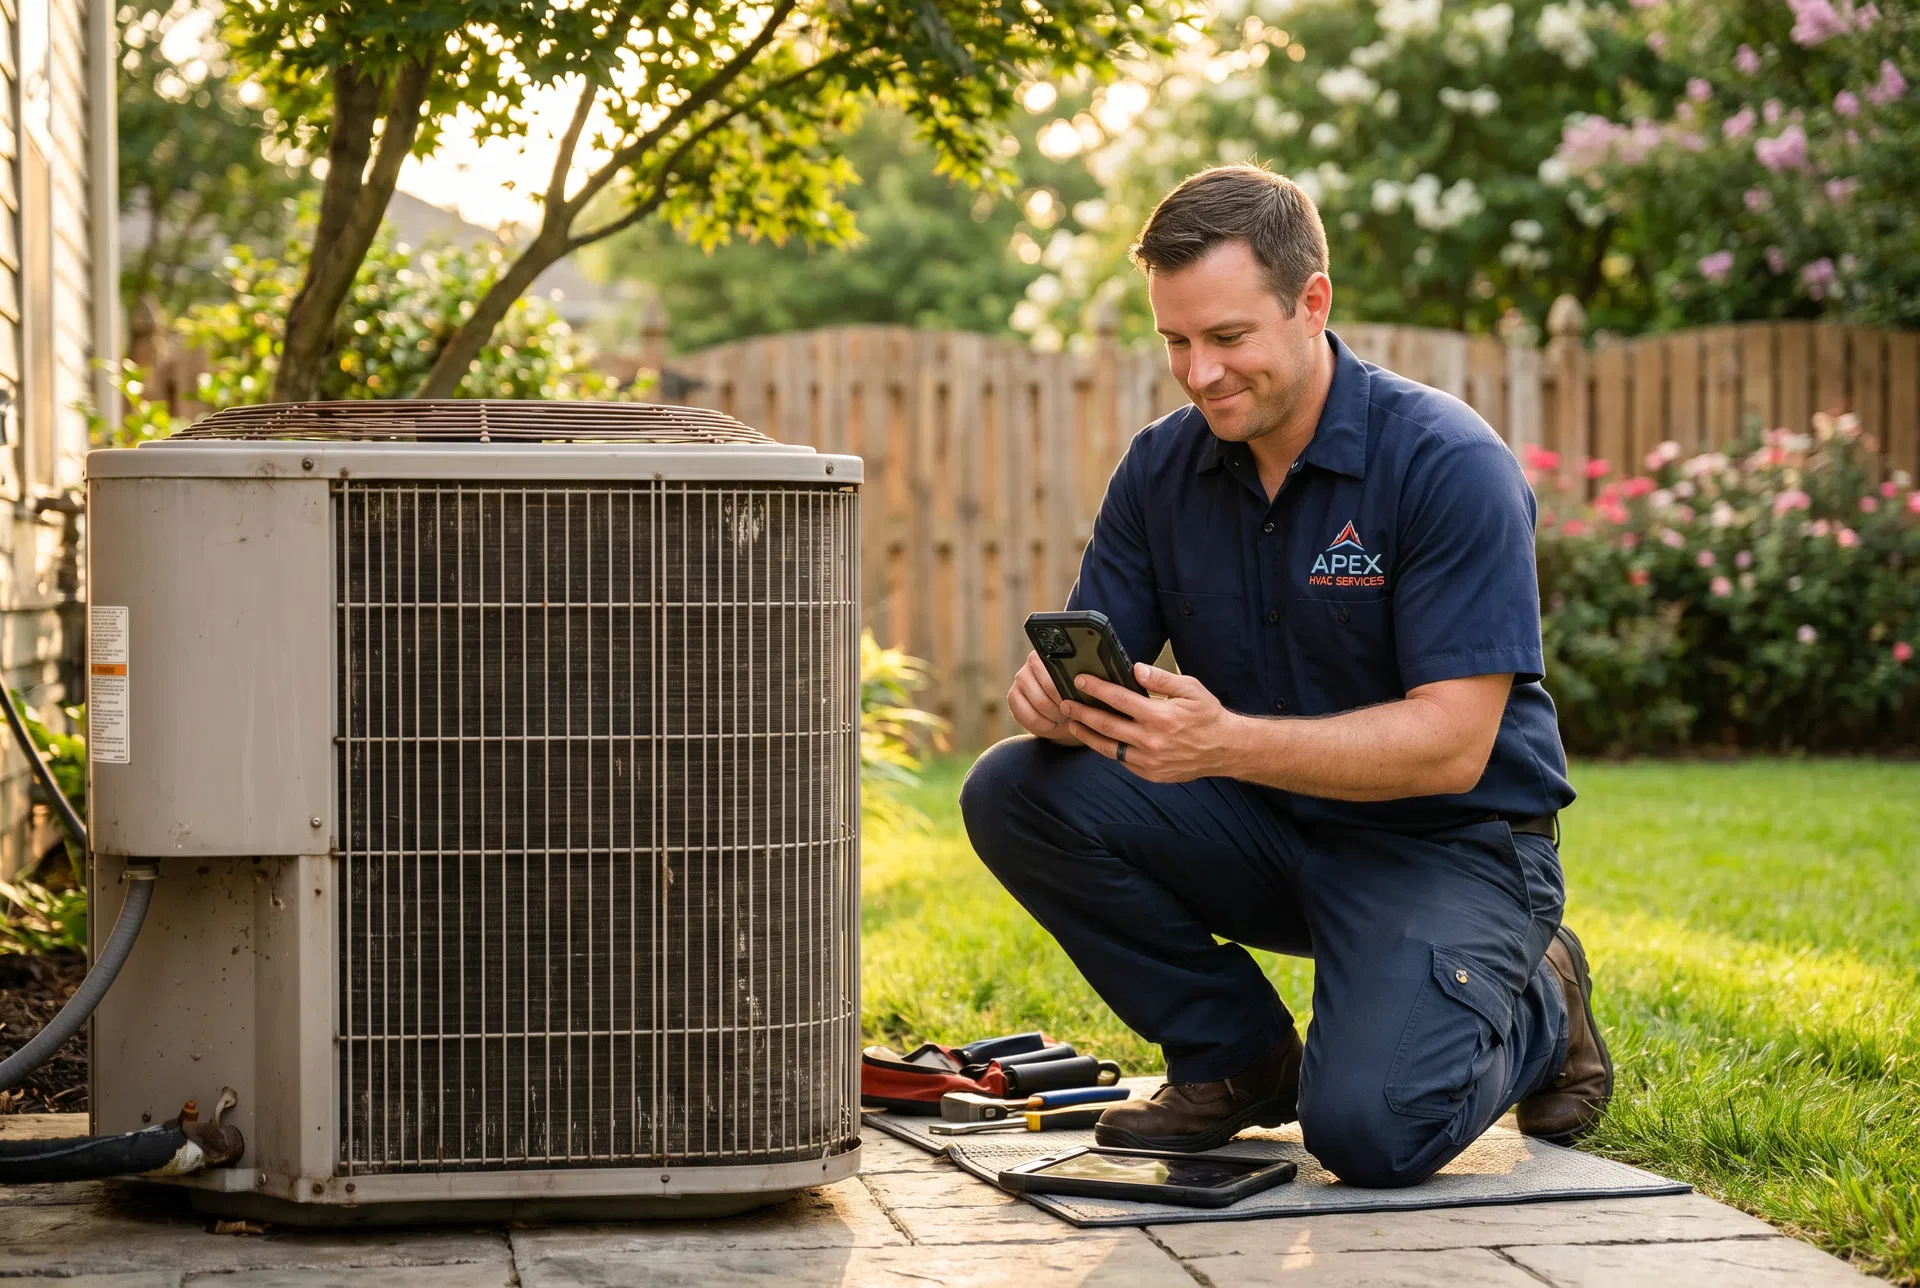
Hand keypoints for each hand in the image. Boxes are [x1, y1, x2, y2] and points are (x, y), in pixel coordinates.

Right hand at [1006, 651, 1078, 744]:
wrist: (1063, 714)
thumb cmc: (1077, 699)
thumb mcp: (1084, 690)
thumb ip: (1085, 683)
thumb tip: (1089, 681)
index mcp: (1053, 655)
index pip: (1060, 672)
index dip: (1070, 692)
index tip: (1079, 702)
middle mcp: (1032, 663)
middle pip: (1050, 688)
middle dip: (1065, 706)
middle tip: (1072, 713)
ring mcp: (1020, 679)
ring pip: (1040, 703)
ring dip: (1056, 717)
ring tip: (1064, 718)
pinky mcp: (1013, 697)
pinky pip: (1029, 717)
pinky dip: (1043, 726)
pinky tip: (1051, 724)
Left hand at [1061, 663, 1243, 782]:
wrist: (1224, 749)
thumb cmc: (1207, 715)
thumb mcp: (1190, 689)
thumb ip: (1161, 679)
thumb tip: (1135, 668)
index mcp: (1160, 716)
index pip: (1119, 699)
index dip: (1096, 688)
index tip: (1080, 680)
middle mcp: (1151, 740)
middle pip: (1106, 724)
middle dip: (1082, 712)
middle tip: (1065, 702)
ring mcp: (1149, 760)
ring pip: (1108, 747)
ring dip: (1087, 734)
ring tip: (1072, 722)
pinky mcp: (1150, 773)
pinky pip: (1122, 760)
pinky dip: (1107, 749)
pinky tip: (1098, 738)